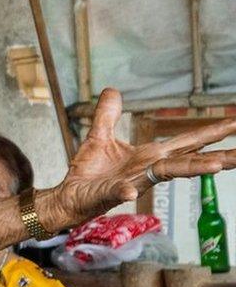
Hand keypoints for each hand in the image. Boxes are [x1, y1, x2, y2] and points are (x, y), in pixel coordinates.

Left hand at [54, 88, 235, 225]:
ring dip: (192, 168)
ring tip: (217, 165)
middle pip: (190, 160)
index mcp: (149, 156)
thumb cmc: (88, 173)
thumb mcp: (98, 136)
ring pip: (167, 174)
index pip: (187, 142)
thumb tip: (113, 90)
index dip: (211, 132)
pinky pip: (121, 192)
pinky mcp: (112, 194)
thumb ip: (107, 115)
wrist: (68, 196)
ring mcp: (133, 183)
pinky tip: (131, 191)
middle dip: (219, 156)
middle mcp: (148, 170)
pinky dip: (127, 191)